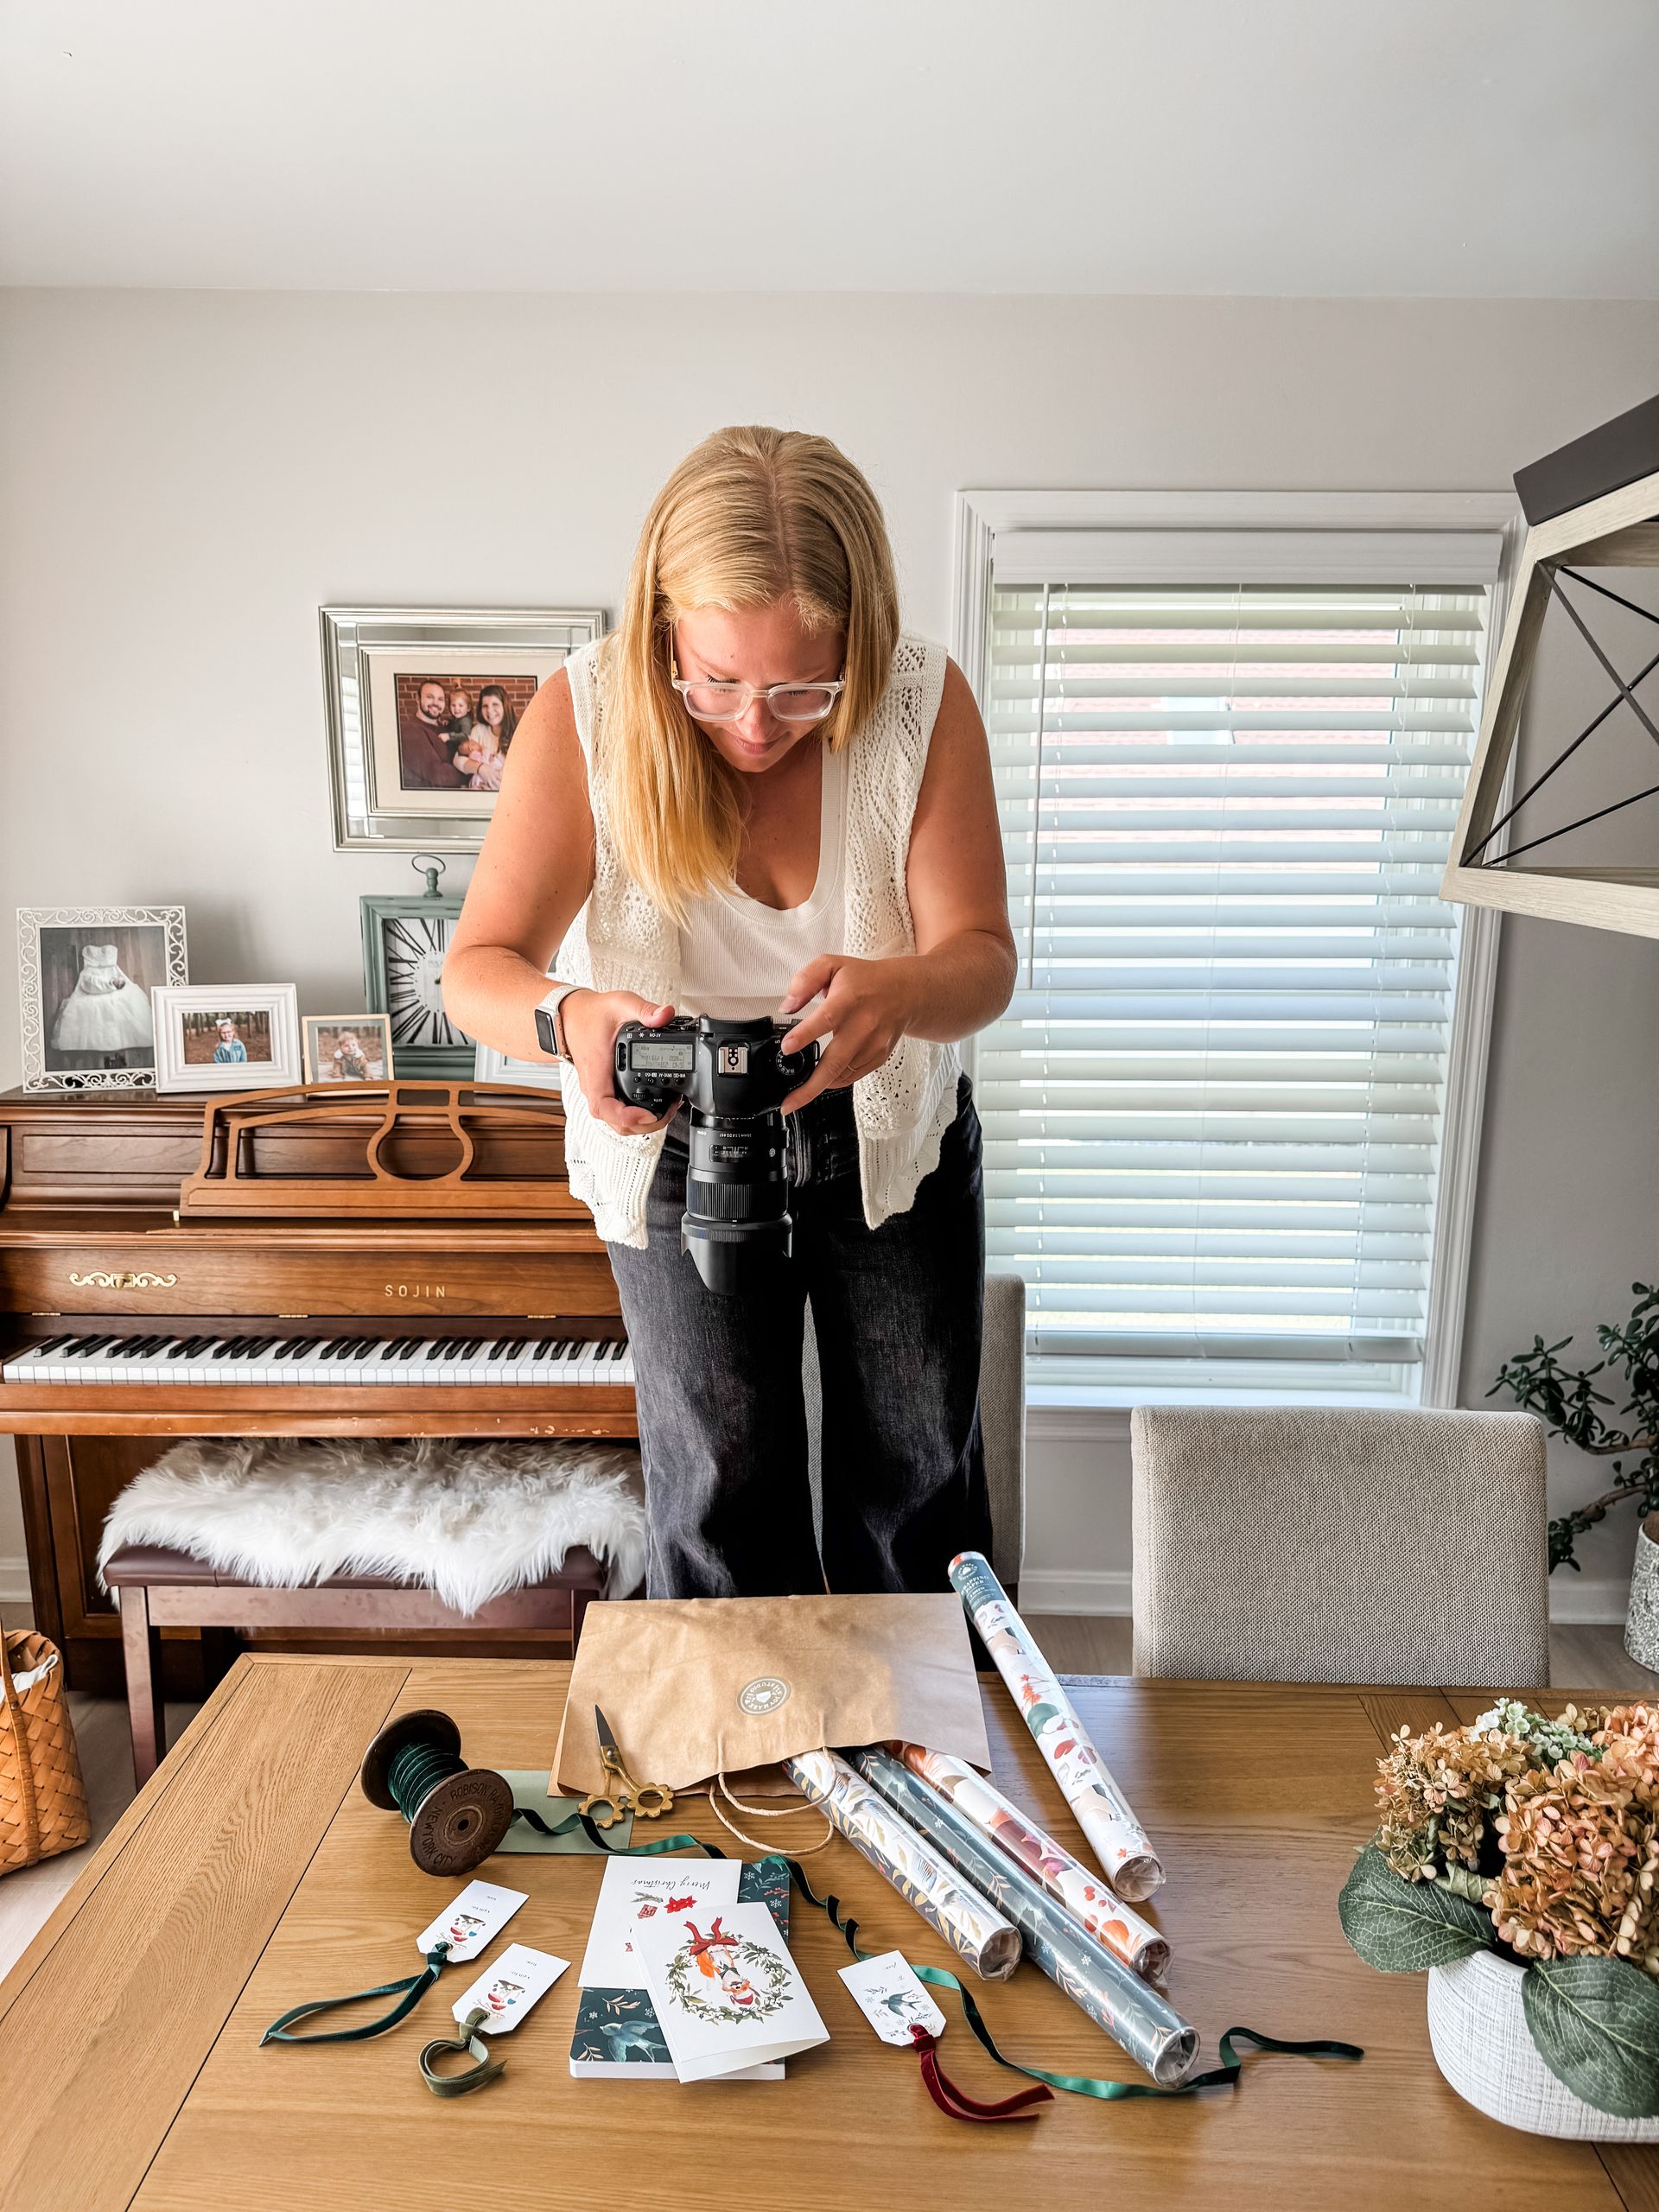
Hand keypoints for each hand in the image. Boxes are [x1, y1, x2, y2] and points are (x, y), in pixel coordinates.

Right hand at [560, 989, 678, 1134]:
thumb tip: (665, 1014)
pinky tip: (655, 1104)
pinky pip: (619, 1112)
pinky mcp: (605, 1091)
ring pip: (618, 1121)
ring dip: (642, 1122)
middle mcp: (595, 1087)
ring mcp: (599, 1091)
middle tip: (668, 1111)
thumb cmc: (590, 1015)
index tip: (648, 1114)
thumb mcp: (619, 1004)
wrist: (570, 1017)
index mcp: (596, 1072)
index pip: (604, 1108)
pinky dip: (637, 1114)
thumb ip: (644, 1010)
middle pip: (615, 1123)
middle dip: (645, 1124)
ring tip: (666, 1110)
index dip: (626, 1117)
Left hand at [776, 954, 919, 1111]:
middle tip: (788, 1103)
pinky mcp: (879, 1057)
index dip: (805, 1035)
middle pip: (835, 1062)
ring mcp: (874, 1044)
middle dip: (809, 1087)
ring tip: (798, 1096)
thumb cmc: (865, 979)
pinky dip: (835, 1081)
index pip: (826, 1019)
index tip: (786, 1048)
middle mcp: (864, 1024)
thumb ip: (804, 981)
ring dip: (819, 1087)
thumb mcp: (831, 964)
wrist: (905, 992)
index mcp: (849, 999)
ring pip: (842, 1074)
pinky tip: (822, 1080)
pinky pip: (853, 1076)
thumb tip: (787, 1006)